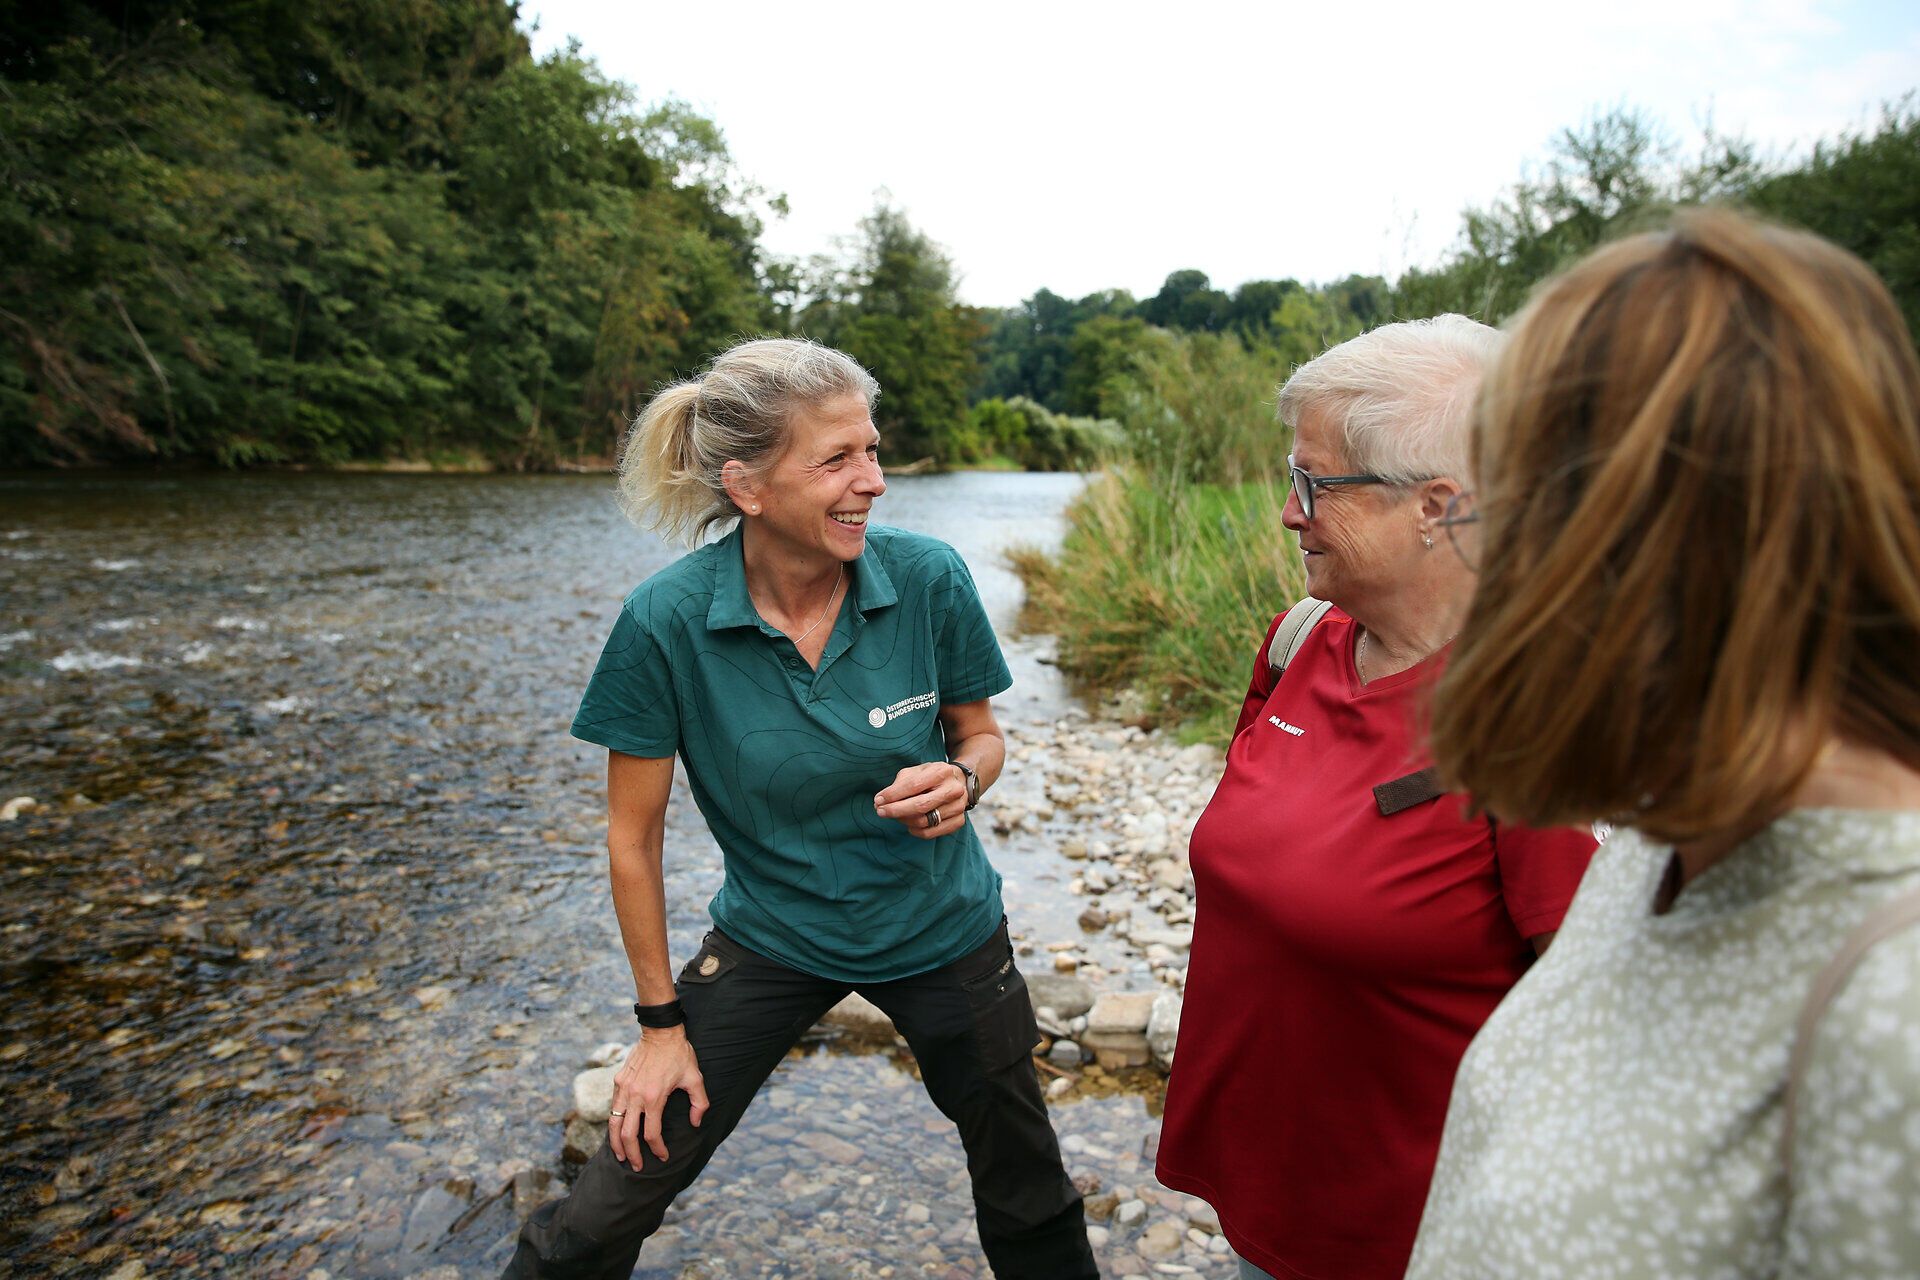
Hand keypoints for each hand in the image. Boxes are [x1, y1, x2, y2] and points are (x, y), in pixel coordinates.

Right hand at [609, 1025, 708, 1164]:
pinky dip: (613, 1124)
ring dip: (616, 1143)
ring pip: (613, 1123)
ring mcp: (624, 1088)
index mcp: (654, 1097)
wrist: (660, 1032)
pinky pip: (612, 1107)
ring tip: (621, 1156)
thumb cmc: (679, 1055)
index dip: (657, 1149)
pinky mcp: (618, 1081)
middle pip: (628, 1134)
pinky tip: (617, 1132)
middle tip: (637, 1167)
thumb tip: (696, 1124)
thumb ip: (700, 1103)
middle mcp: (636, 1096)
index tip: (662, 1156)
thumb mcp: (696, 1078)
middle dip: (632, 1154)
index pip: (651, 1134)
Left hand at [875, 762, 967, 839]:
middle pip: (920, 806)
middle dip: (896, 810)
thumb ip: (899, 784)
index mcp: (942, 771)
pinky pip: (930, 833)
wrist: (958, 783)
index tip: (878, 800)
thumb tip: (880, 801)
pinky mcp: (959, 822)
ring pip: (924, 821)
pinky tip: (909, 823)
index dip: (893, 795)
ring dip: (904, 820)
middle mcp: (953, 789)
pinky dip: (915, 831)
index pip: (914, 786)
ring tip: (896, 815)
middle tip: (880, 811)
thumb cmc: (931, 777)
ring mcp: (958, 807)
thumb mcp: (916, 772)